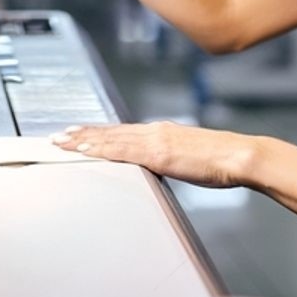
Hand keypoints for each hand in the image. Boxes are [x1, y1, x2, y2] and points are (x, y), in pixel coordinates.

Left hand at [51, 121, 260, 188]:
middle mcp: (154, 131)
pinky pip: (122, 151)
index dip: (98, 132)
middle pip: (110, 132)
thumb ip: (170, 158)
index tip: (78, 133)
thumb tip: (158, 164)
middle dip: (82, 134)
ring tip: (63, 142)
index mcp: (161, 132)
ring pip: (111, 139)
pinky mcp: (158, 153)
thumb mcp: (189, 156)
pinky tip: (86, 151)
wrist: (238, 155)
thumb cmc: (220, 160)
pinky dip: (101, 149)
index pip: (122, 132)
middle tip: (58, 136)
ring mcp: (154, 140)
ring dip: (84, 140)